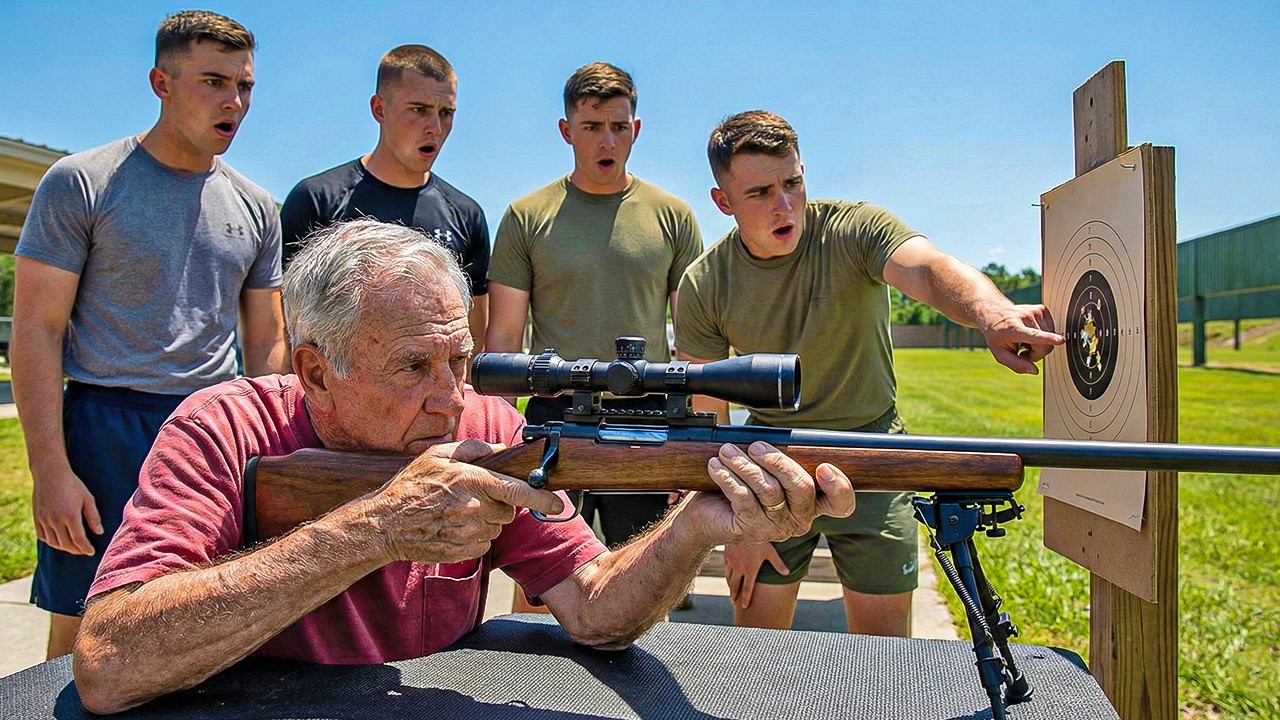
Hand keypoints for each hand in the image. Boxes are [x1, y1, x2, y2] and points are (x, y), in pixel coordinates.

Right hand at [32, 466, 101, 555]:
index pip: (79, 539)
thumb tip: (99, 532)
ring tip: (73, 548)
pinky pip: (42, 536)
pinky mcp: (36, 518)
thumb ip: (93, 516)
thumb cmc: (72, 484)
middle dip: (77, 550)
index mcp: (70, 515)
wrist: (50, 473)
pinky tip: (59, 542)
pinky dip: (51, 542)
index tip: (91, 552)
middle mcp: (56, 520)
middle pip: (66, 544)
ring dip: (64, 548)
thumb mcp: (87, 498)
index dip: (86, 548)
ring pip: (54, 542)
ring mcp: (44, 520)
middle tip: (84, 551)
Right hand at [357, 439, 564, 564]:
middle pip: (508, 509)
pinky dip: (475, 536)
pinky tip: (454, 527)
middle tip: (473, 497)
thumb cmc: (410, 487)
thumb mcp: (437, 455)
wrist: (385, 525)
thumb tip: (499, 449)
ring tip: (458, 512)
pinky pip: (484, 543)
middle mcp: (475, 508)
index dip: (542, 497)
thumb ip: (473, 449)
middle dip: (498, 503)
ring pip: (497, 527)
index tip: (558, 502)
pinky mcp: (463, 551)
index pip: (518, 490)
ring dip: (486, 520)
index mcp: (472, 481)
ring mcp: (469, 532)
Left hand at [690, 441, 854, 545]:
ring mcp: (773, 528)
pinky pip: (743, 497)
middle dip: (779, 462)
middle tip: (756, 447)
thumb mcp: (765, 469)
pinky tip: (716, 466)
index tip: (823, 468)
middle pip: (802, 488)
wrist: (704, 515)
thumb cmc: (740, 486)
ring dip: (745, 464)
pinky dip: (728, 477)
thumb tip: (781, 436)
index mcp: (809, 504)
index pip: (840, 504)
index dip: (839, 488)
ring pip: (768, 490)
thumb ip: (781, 458)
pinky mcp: (748, 530)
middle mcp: (797, 520)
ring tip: (727, 451)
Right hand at [723, 541, 788, 609]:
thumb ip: (778, 563)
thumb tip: (787, 573)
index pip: (747, 589)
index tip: (744, 607)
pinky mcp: (726, 555)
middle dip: (734, 595)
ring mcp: (731, 562)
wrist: (742, 526)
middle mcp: (739, 568)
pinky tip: (728, 574)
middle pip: (735, 586)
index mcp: (750, 569)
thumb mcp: (770, 550)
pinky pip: (726, 567)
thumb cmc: (759, 538)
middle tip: (734, 601)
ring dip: (730, 585)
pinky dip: (727, 573)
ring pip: (728, 578)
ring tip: (731, 590)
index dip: (745, 599)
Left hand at [980, 303, 1064, 373]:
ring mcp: (1036, 311)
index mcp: (1014, 329)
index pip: (1034, 335)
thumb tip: (1035, 371)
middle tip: (1022, 351)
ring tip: (1025, 340)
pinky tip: (1030, 333)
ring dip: (1038, 345)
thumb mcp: (999, 354)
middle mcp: (1026, 317)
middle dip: (1036, 354)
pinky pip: (1051, 331)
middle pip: (1045, 346)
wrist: (994, 312)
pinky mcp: (1042, 309)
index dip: (1048, 338)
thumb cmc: (997, 334)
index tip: (1061, 340)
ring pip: (1050, 340)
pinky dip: (1042, 336)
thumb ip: (1016, 365)